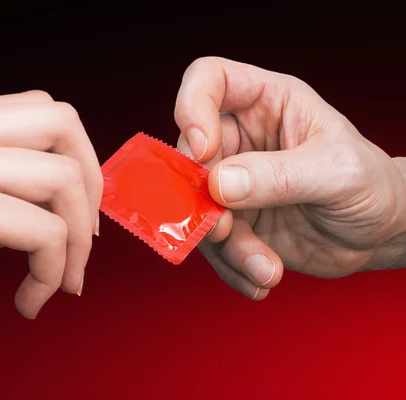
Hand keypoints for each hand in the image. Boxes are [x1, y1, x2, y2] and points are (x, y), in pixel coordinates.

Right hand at [0, 90, 101, 344]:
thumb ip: (4, 174)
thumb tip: (78, 184)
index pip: (43, 109)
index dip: (78, 155)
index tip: (79, 206)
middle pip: (63, 124)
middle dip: (92, 184)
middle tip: (84, 238)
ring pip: (64, 181)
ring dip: (77, 243)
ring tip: (61, 281)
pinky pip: (46, 233)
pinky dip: (51, 274)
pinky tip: (28, 300)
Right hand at [174, 57, 405, 299]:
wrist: (379, 234)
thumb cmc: (370, 186)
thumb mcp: (338, 173)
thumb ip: (281, 175)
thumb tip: (218, 185)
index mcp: (266, 103)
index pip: (208, 80)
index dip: (192, 108)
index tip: (205, 151)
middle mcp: (241, 140)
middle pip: (188, 154)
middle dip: (201, 197)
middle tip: (227, 229)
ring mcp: (232, 183)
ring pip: (196, 208)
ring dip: (224, 246)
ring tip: (267, 268)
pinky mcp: (234, 222)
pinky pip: (213, 245)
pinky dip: (232, 267)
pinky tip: (263, 279)